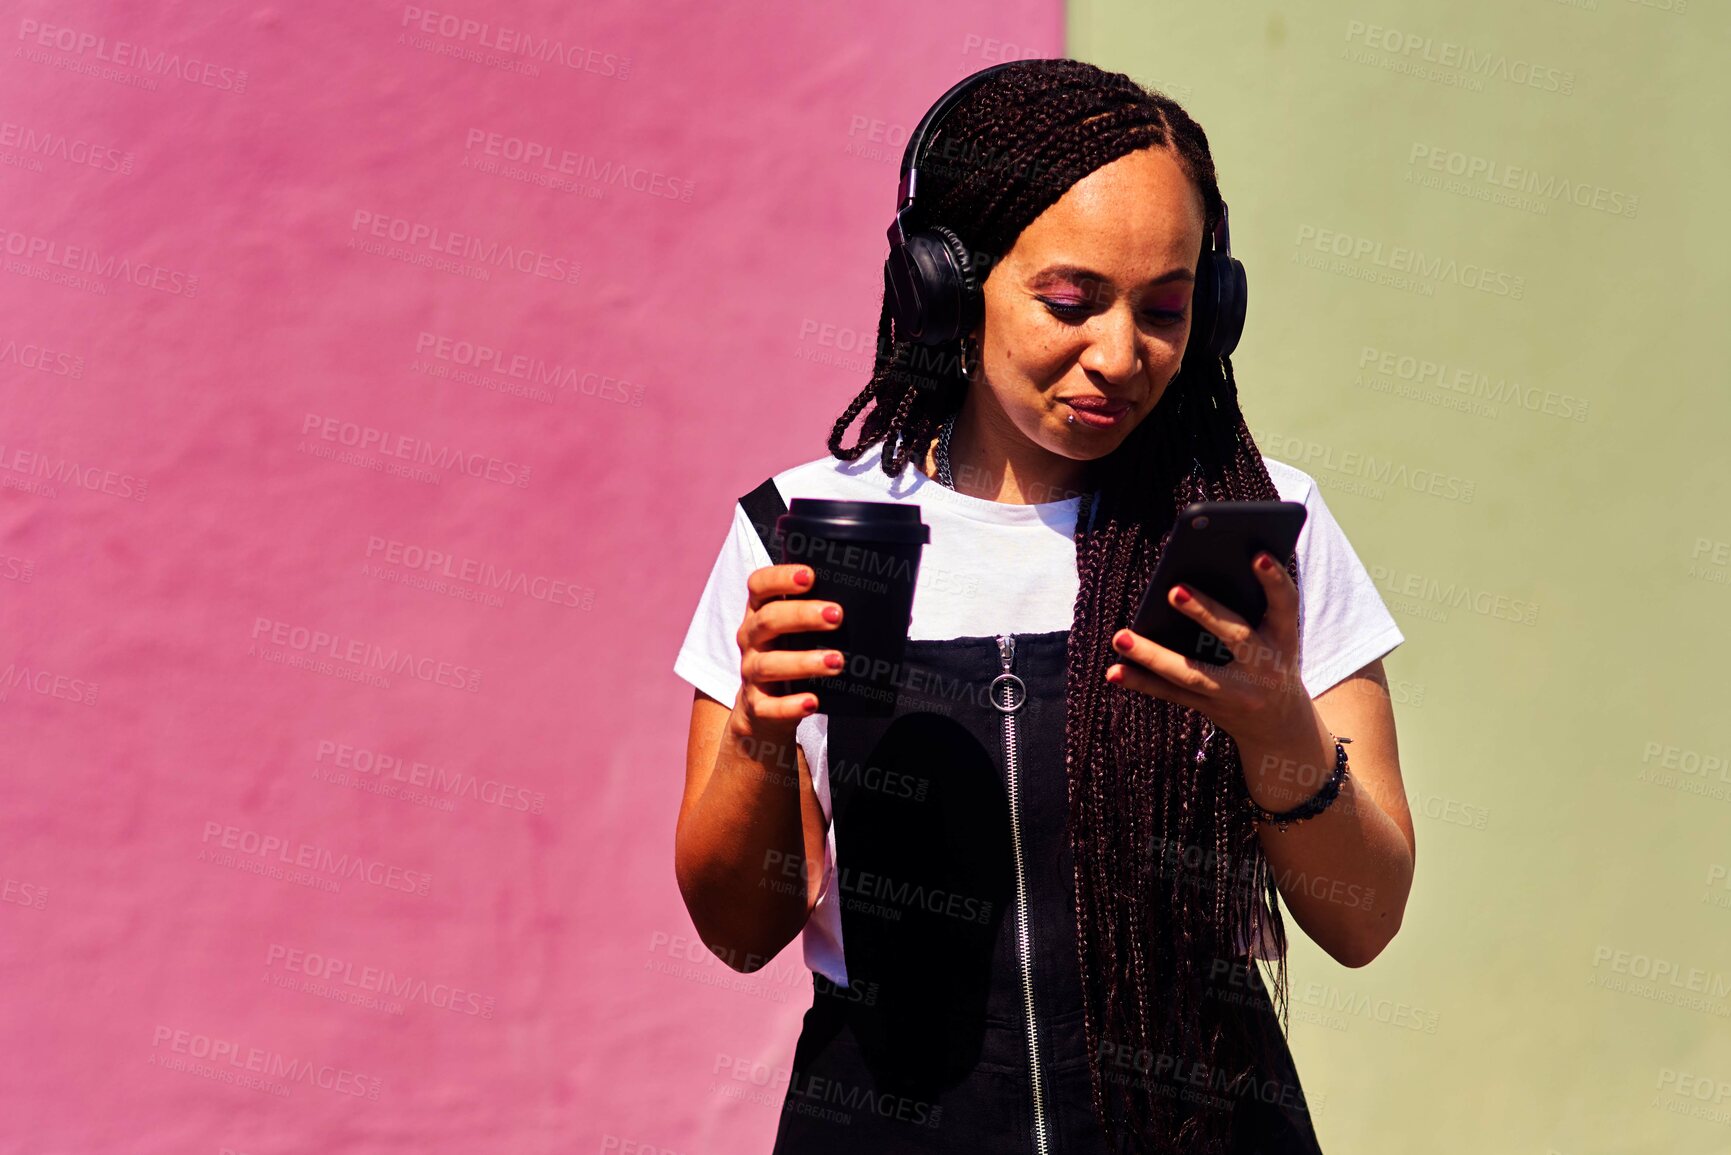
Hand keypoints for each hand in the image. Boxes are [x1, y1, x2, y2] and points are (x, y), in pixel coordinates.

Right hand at [732, 564, 843, 737]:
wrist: (765, 712)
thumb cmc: (792, 658)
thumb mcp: (800, 634)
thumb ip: (828, 618)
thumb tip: (896, 613)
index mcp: (761, 612)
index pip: (759, 585)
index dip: (780, 577)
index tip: (810, 576)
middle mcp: (751, 639)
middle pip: (767, 620)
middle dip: (802, 615)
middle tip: (836, 616)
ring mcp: (751, 673)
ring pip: (769, 664)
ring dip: (803, 661)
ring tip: (836, 661)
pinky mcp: (756, 706)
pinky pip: (768, 706)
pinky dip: (790, 704)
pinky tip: (813, 701)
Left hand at [1104, 551, 1311, 752]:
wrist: (1279, 723)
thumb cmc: (1269, 658)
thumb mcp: (1273, 634)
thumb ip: (1248, 604)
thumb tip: (1193, 572)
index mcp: (1283, 638)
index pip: (1285, 605)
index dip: (1275, 581)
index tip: (1258, 555)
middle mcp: (1264, 666)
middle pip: (1235, 637)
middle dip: (1206, 614)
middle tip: (1175, 590)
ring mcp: (1236, 692)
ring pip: (1192, 674)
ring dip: (1153, 655)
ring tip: (1120, 636)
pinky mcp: (1210, 708)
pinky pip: (1172, 693)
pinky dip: (1141, 681)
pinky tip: (1114, 670)